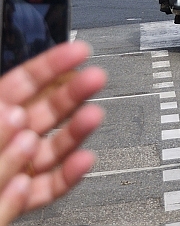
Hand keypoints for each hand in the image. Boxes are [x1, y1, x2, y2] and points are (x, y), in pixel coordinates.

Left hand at [0, 41, 105, 224]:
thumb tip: (10, 111)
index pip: (21, 84)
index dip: (50, 66)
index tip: (77, 52)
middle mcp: (0, 142)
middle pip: (43, 112)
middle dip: (72, 93)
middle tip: (94, 79)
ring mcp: (10, 173)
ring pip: (50, 150)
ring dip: (75, 133)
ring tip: (91, 117)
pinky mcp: (17, 203)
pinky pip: (48, 189)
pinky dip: (67, 176)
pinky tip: (79, 162)